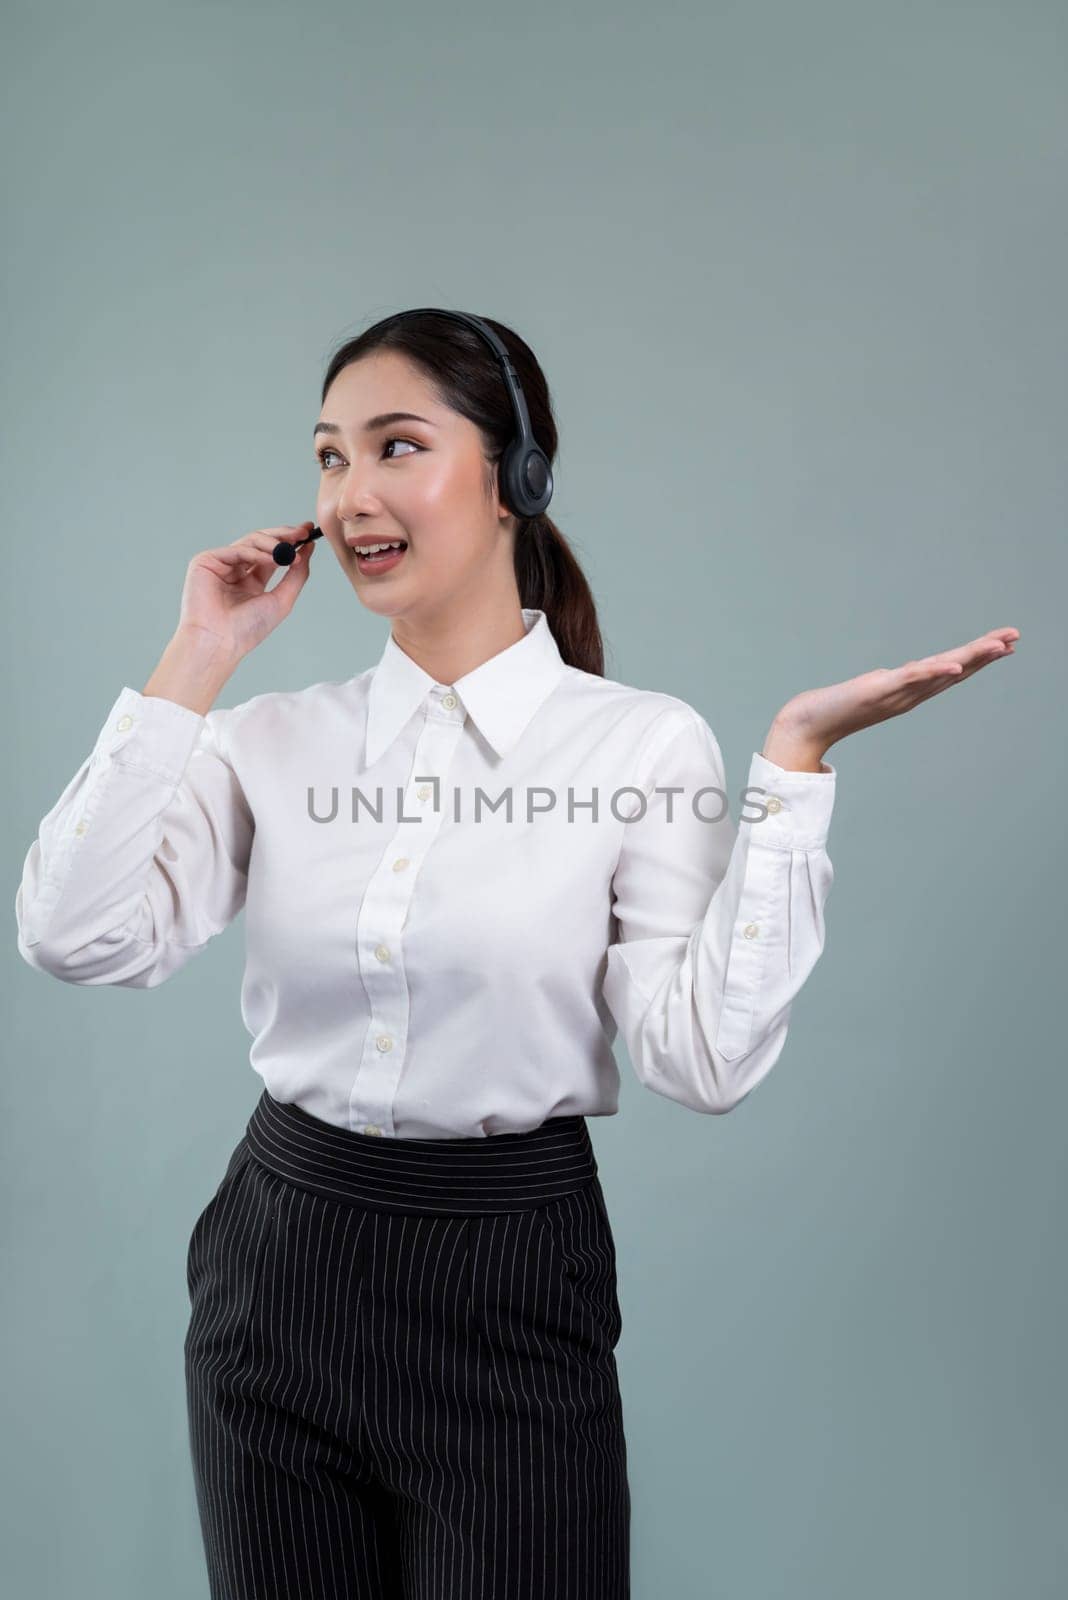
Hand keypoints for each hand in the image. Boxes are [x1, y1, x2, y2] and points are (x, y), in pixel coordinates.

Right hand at [178, 523, 316, 660]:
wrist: (220, 641)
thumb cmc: (247, 629)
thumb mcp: (282, 599)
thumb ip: (296, 574)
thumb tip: (308, 548)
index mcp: (251, 582)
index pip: (272, 555)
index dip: (290, 542)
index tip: (308, 532)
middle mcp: (235, 571)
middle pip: (261, 543)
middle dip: (284, 535)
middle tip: (302, 531)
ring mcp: (220, 565)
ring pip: (250, 541)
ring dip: (273, 543)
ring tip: (288, 551)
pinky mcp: (205, 561)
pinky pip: (236, 550)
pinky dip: (255, 551)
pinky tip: (271, 557)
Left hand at [765, 626, 1019, 766]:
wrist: (806, 725)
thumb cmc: (834, 708)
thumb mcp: (869, 691)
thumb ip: (887, 685)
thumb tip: (896, 677)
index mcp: (909, 692)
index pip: (951, 672)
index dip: (979, 659)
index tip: (1006, 644)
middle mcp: (908, 695)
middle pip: (955, 671)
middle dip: (986, 654)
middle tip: (1015, 638)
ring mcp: (895, 694)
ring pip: (940, 674)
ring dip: (971, 660)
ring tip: (999, 647)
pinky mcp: (877, 691)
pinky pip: (911, 679)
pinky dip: (935, 673)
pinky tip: (955, 667)